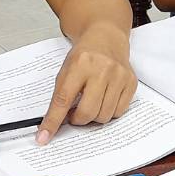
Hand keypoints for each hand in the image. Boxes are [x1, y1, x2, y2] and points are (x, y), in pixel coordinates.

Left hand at [38, 24, 137, 145]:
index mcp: (80, 64)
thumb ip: (61, 96)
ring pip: (104, 116)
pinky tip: (104, 99)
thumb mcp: (66, 70)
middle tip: (73, 115)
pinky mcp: (131, 82)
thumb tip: (54, 126)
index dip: (53, 121)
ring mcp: (119, 75)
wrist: (106, 38)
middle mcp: (102, 69)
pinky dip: (108, 111)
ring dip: (94, 116)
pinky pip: (119, 112)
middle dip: (77, 120)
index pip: (63, 99)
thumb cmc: (84, 56)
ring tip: (90, 103)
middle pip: (87, 112)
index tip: (43, 137)